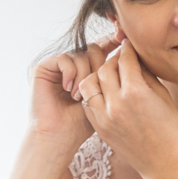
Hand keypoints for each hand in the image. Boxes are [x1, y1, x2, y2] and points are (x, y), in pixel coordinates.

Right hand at [29, 36, 120, 152]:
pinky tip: (68, 90)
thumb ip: (116, 77)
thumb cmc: (83, 125)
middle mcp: (73, 66)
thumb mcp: (105, 98)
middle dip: (98, 66)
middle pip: (93, 49)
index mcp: (87, 70)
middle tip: (96, 87)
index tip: (123, 40)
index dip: (112, 42)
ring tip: (79, 96)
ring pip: (80, 53)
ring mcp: (58, 67)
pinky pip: (64, 58)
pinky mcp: (43, 68)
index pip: (102, 48)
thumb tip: (133, 53)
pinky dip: (70, 73)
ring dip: (83, 74)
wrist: (59, 137)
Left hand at [77, 40, 177, 178]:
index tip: (130, 46)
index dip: (128, 49)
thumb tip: (134, 57)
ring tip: (110, 78)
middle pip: (104, 68)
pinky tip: (105, 94)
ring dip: (98, 76)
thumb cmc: (171, 129)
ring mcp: (104, 117)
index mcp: (135, 92)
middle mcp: (116, 103)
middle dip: (113, 61)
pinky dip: (93, 94)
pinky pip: (87, 103)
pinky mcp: (98, 128)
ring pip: (88, 83)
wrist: (165, 164)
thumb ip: (145, 74)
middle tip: (121, 61)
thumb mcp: (163, 96)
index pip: (125, 59)